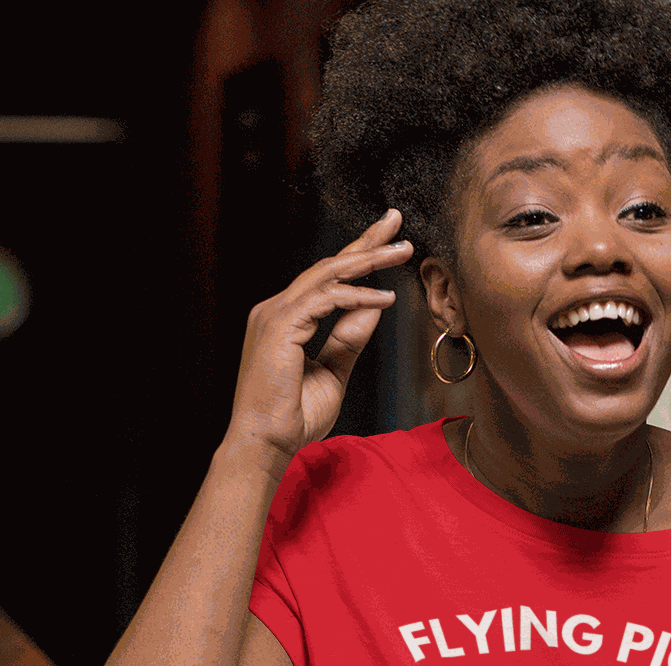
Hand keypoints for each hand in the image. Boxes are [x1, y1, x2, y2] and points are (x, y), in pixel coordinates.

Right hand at [226, 208, 413, 466]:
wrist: (267, 442)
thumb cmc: (294, 415)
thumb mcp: (333, 371)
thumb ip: (349, 338)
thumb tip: (374, 307)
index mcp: (288, 317)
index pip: (328, 278)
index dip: (359, 255)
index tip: (389, 240)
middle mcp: (277, 308)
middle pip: (329, 265)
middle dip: (366, 241)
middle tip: (396, 220)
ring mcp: (275, 314)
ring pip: (328, 274)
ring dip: (369, 260)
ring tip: (403, 250)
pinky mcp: (279, 326)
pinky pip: (326, 300)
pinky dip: (357, 297)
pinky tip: (386, 298)